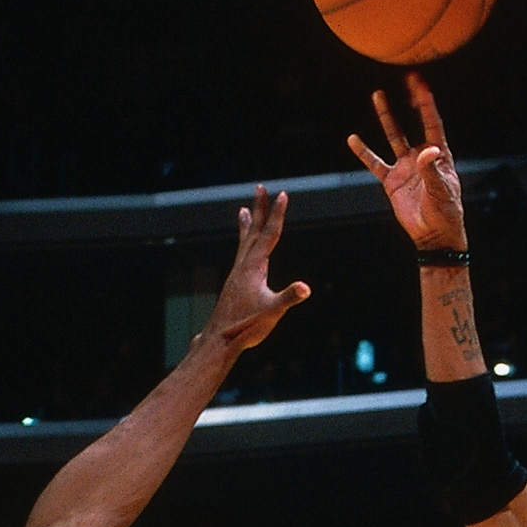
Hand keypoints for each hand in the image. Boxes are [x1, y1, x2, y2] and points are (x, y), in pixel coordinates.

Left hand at [200, 185, 309, 356]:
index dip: (277, 214)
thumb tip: (306, 288)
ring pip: (245, 241)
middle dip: (259, 208)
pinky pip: (241, 254)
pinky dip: (243, 244)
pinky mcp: (234, 282)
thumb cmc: (246, 326)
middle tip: (260, 187)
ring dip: (247, 224)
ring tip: (244, 209)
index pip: (269, 234)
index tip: (283, 194)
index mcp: (254, 267)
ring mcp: (237, 273)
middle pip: (254, 230)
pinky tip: (245, 249)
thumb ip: (289, 298)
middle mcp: (243, 265)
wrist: (220, 339)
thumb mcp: (272, 312)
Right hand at [346, 74, 467, 251]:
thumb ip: (432, 169)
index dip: (426, 103)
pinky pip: (375, 163)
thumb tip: (426, 150)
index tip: (420, 83)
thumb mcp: (441, 191)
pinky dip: (364, 152)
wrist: (433, 235)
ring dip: (385, 117)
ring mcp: (405, 167)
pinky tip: (353, 139)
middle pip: (412, 123)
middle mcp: (421, 156)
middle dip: (409, 101)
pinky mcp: (392, 181)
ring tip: (378, 96)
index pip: (432, 123)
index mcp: (438, 155)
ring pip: (393, 136)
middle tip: (405, 80)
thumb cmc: (445, 213)